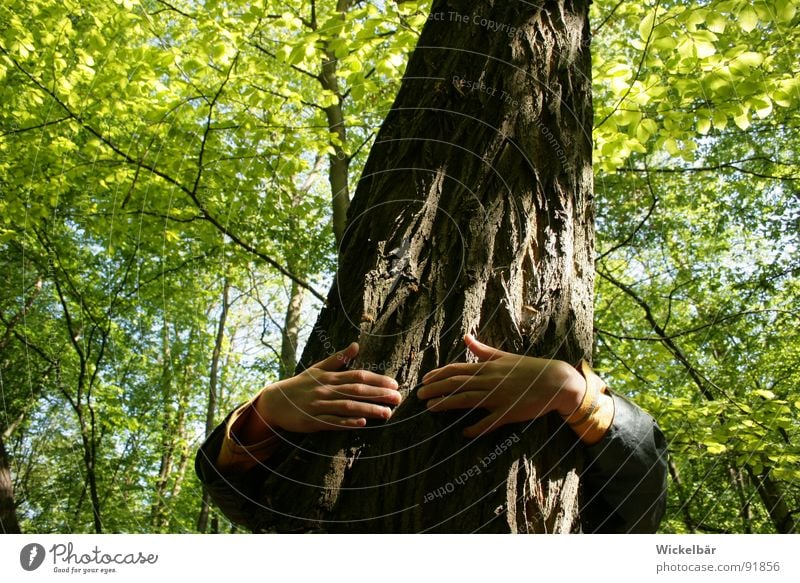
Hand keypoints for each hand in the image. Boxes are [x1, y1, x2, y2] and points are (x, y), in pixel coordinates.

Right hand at [251, 342, 400, 433]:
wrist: (274, 402)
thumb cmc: (300, 385)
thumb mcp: (318, 368)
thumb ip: (338, 359)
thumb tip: (356, 345)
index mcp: (329, 377)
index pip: (358, 376)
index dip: (377, 380)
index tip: (394, 384)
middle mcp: (326, 389)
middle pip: (356, 390)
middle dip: (379, 394)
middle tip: (398, 398)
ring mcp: (319, 405)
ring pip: (347, 406)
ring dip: (368, 409)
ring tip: (387, 413)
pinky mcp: (313, 421)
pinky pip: (332, 421)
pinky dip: (347, 422)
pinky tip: (362, 423)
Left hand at [417, 334, 584, 437]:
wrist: (556, 381)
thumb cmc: (529, 368)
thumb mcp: (504, 357)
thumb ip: (482, 350)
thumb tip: (466, 337)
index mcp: (488, 367)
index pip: (456, 369)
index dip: (438, 375)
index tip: (424, 380)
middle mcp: (490, 380)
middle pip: (457, 383)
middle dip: (436, 388)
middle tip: (419, 396)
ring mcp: (500, 396)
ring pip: (468, 399)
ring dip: (447, 403)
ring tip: (430, 408)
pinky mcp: (510, 411)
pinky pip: (490, 421)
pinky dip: (477, 427)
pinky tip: (465, 432)